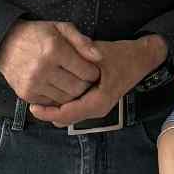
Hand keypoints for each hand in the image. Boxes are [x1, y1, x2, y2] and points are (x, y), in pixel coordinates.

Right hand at [0, 19, 100, 106]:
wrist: (5, 44)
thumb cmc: (36, 35)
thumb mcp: (60, 28)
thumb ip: (81, 41)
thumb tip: (98, 57)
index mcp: (54, 50)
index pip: (86, 72)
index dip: (93, 72)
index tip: (91, 70)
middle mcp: (43, 68)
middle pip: (78, 88)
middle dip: (85, 85)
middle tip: (83, 78)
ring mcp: (33, 83)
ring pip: (66, 99)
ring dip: (72, 93)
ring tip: (70, 82)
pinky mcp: (27, 94)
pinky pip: (52, 103)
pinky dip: (58, 98)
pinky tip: (57, 86)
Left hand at [29, 35, 164, 125]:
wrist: (141, 59)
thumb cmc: (122, 56)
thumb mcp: (100, 54)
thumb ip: (79, 59)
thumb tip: (54, 65)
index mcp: (98, 101)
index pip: (66, 115)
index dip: (47, 113)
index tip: (32, 106)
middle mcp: (97, 109)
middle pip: (65, 119)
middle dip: (48, 113)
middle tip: (31, 101)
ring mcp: (97, 108)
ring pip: (69, 116)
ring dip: (54, 110)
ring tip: (38, 98)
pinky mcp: (95, 103)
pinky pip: (74, 110)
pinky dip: (62, 106)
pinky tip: (52, 94)